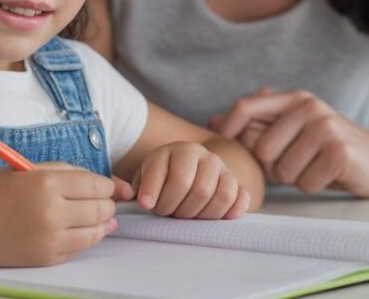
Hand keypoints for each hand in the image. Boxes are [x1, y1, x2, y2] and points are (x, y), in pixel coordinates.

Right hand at [0, 163, 122, 266]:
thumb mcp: (28, 169)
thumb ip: (67, 171)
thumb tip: (108, 185)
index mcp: (46, 183)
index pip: (96, 185)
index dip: (108, 185)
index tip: (107, 186)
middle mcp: (51, 212)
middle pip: (100, 208)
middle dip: (108, 204)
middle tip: (106, 201)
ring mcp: (50, 238)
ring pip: (96, 232)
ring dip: (103, 223)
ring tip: (100, 217)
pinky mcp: (47, 258)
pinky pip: (80, 249)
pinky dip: (87, 239)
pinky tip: (82, 230)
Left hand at [130, 141, 249, 218]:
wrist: (180, 172)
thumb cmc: (157, 181)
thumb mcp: (140, 179)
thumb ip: (129, 188)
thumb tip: (135, 197)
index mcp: (176, 150)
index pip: (174, 177)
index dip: (158, 196)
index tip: (146, 206)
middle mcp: (201, 154)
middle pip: (198, 189)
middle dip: (179, 209)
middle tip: (167, 214)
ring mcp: (221, 167)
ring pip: (221, 195)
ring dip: (201, 215)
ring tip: (185, 216)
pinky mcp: (235, 182)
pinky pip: (239, 198)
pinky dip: (230, 211)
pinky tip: (214, 218)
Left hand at [212, 88, 368, 197]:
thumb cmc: (329, 146)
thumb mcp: (295, 127)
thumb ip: (259, 123)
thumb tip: (214, 122)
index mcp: (293, 99)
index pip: (244, 108)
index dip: (229, 130)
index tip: (227, 146)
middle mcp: (308, 108)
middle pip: (260, 148)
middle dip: (272, 166)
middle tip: (295, 163)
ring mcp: (325, 128)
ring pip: (282, 170)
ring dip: (294, 178)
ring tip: (313, 167)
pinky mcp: (339, 153)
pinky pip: (304, 183)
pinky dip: (312, 186)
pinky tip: (328, 175)